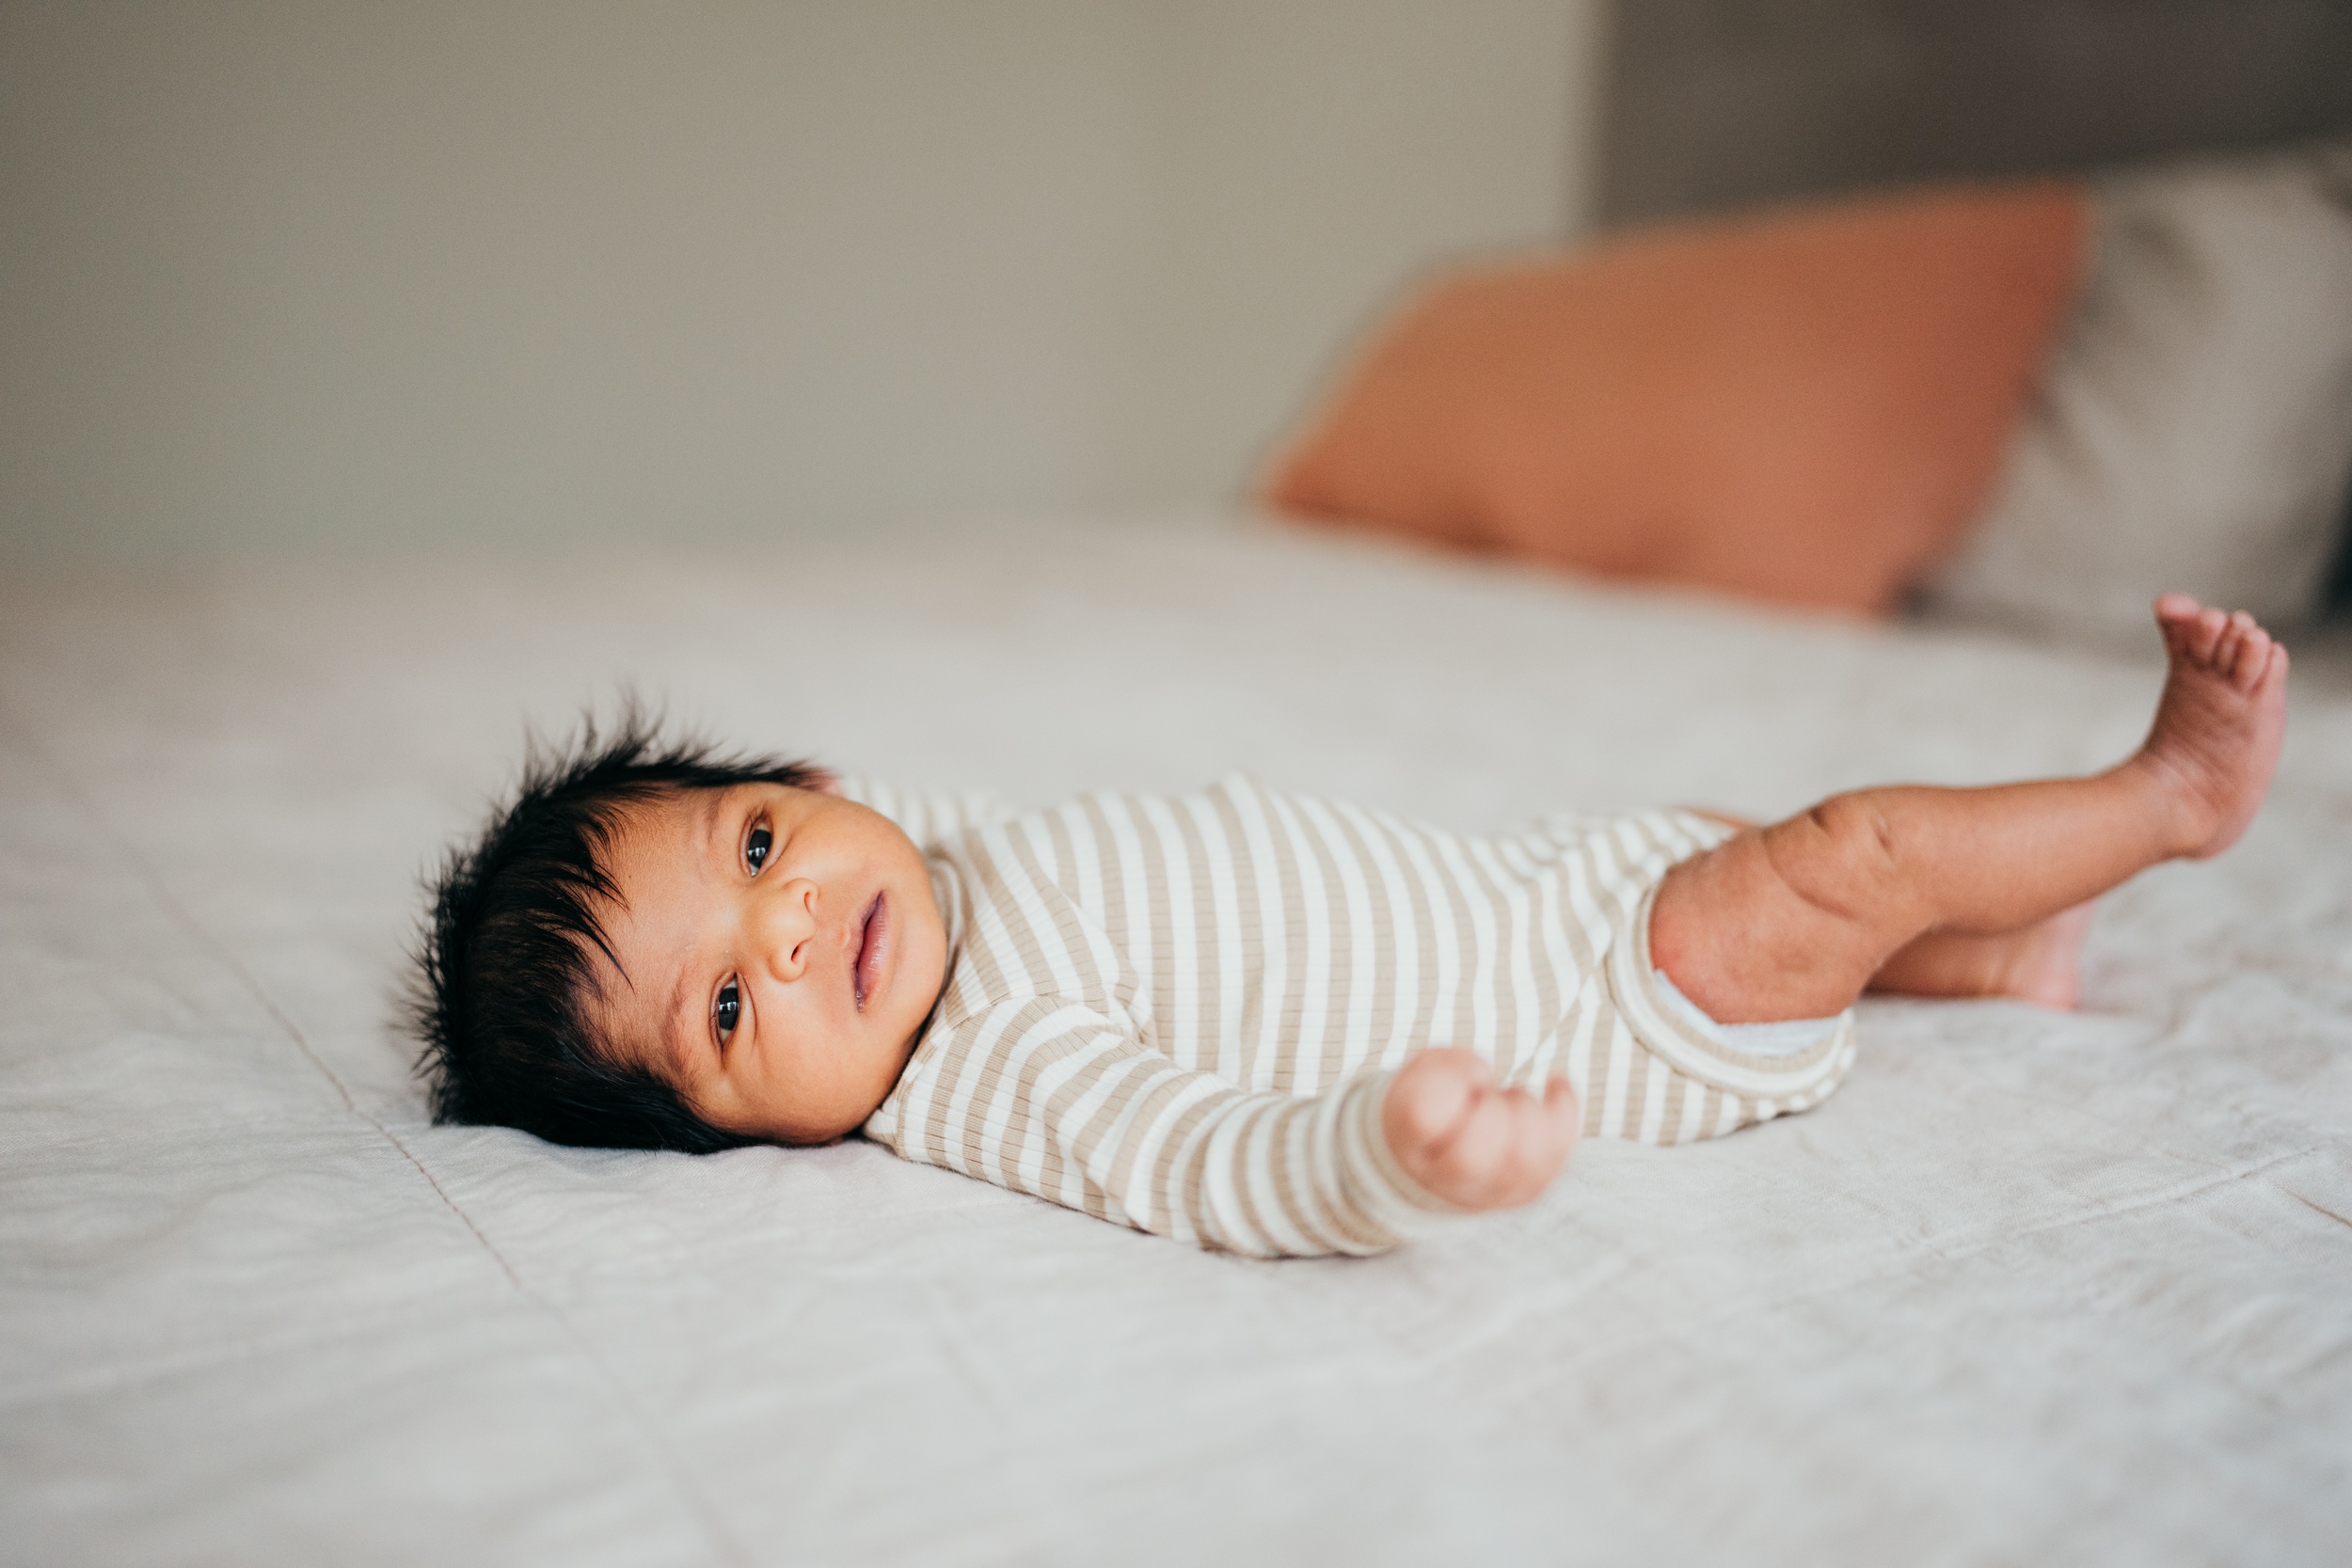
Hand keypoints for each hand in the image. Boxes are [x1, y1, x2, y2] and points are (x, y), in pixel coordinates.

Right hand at [1381, 1049, 1578, 1211]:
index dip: (1449, 1087)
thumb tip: (1483, 1077)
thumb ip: (1447, 1067)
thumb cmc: (1430, 1104)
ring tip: (1512, 1097)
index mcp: (1407, 1140)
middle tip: (1489, 1093)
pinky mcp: (1526, 1191)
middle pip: (1474, 1156)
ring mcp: (1488, 1192)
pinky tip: (1556, 1086)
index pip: (1423, 1119)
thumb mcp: (1422, 1072)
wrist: (1438, 1156)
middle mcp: (1443, 1177)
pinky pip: (1556, 1157)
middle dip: (1493, 1109)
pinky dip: (1565, 1111)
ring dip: (1528, 1111)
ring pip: (1524, 1161)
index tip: (1461, 1077)